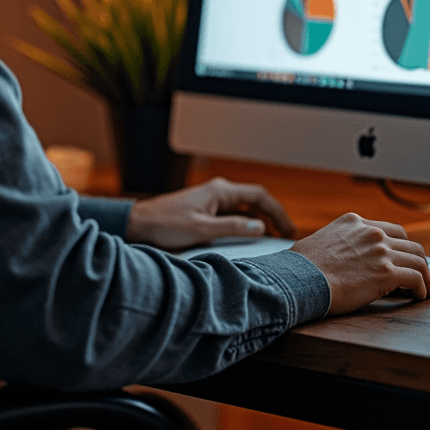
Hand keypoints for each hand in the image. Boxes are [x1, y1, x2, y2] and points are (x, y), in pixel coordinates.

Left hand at [126, 177, 296, 250]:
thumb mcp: (202, 229)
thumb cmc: (166, 225)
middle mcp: (218, 191)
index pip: (259, 195)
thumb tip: (261, 226)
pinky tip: (249, 238)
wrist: (140, 224)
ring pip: (244, 208)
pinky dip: (245, 224)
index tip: (289, 228)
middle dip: (272, 216)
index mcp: (220, 191)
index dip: (278, 211)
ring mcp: (212, 200)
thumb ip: (232, 227)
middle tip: (286, 236)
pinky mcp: (205, 210)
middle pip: (255, 201)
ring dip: (259, 221)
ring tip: (273, 239)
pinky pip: (232, 215)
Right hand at [291, 212, 429, 313]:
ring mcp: (381, 251)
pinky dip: (422, 288)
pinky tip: (419, 297)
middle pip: (409, 242)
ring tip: (425, 290)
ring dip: (426, 276)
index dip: (401, 245)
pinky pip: (416, 278)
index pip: (391, 229)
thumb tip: (338, 256)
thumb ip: (338, 242)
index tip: (403, 257)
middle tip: (419, 274)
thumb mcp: (320, 240)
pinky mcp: (387, 273)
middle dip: (417, 259)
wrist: (300, 278)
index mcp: (354, 222)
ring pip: (419, 260)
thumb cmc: (302, 265)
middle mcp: (371, 232)